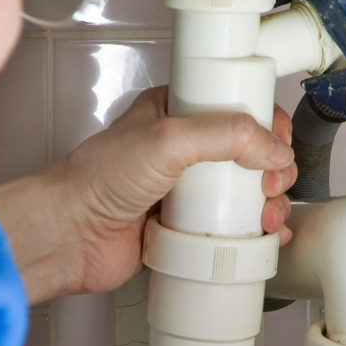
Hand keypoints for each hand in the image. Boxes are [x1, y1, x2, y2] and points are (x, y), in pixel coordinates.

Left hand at [0, 86, 296, 303]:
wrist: (69, 235)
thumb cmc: (97, 180)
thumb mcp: (168, 139)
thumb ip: (225, 134)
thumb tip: (273, 149)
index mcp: (176, 111)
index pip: (237, 106)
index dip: (266, 124)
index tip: (276, 145)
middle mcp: (183, 148)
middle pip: (250, 153)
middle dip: (273, 170)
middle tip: (270, 186)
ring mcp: (185, 189)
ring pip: (245, 193)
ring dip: (268, 205)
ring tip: (265, 218)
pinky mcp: (185, 227)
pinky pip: (230, 228)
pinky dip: (254, 234)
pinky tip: (264, 239)